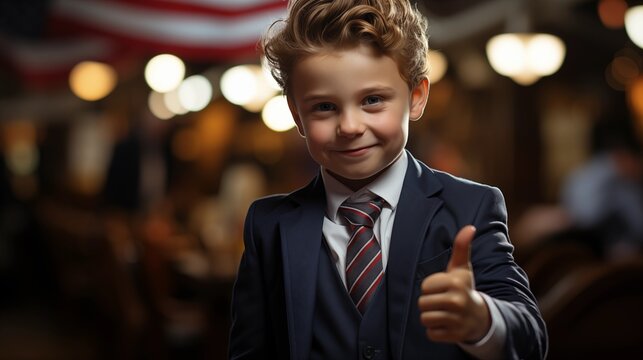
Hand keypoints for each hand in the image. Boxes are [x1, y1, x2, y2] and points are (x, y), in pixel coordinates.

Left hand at [418, 225, 490, 342]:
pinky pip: (431, 334)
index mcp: (455, 283)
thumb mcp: (462, 268)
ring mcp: (456, 320)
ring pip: (425, 319)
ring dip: (431, 317)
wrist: (480, 317)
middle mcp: (457, 301)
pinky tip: (446, 325)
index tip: (442, 289)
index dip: (430, 288)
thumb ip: (462, 247)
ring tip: (443, 313)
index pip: (424, 287)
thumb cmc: (465, 288)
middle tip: (442, 302)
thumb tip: (470, 227)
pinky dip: (435, 331)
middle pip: (422, 303)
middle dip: (429, 303)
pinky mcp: (454, 336)